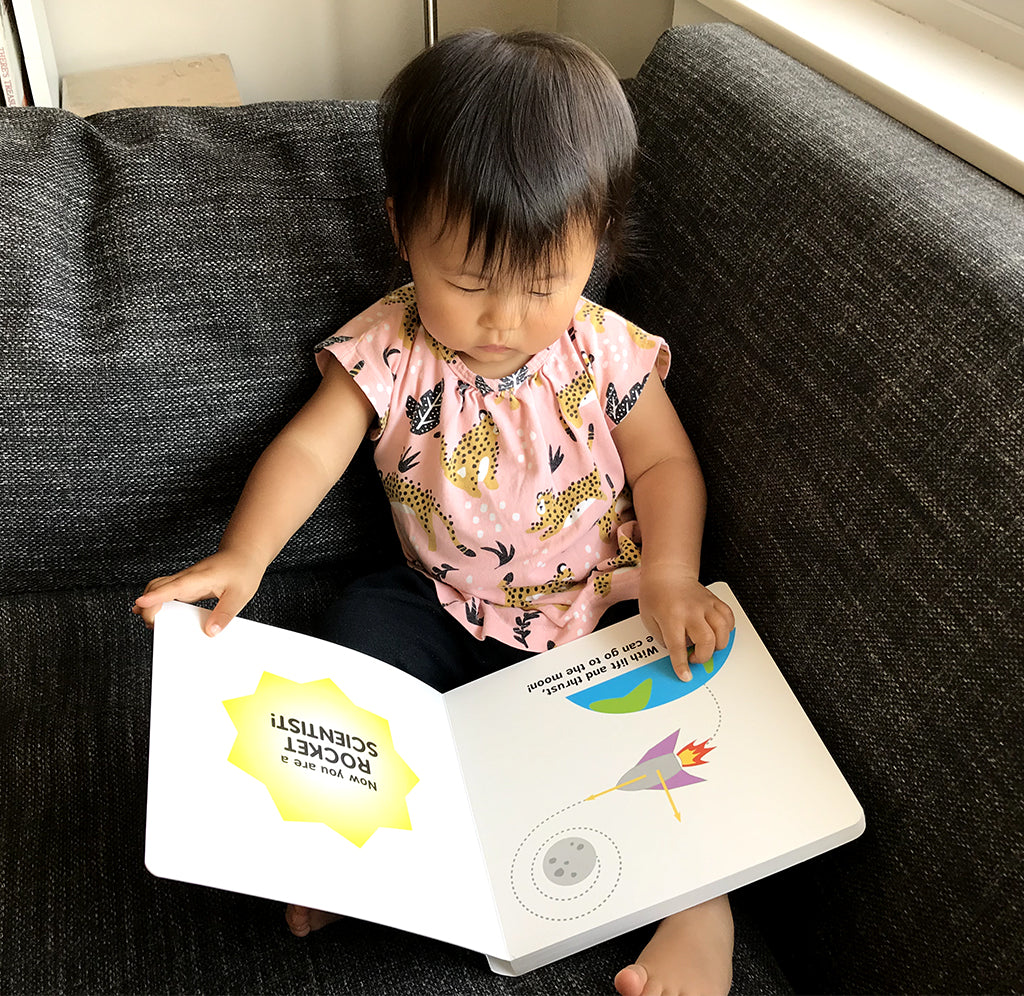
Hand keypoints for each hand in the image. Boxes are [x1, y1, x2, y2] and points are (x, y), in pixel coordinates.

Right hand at [132, 549, 264, 635]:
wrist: (244, 553)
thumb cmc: (242, 569)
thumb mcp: (240, 595)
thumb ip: (224, 614)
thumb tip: (210, 632)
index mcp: (199, 578)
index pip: (173, 587)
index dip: (156, 596)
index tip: (140, 603)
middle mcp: (188, 577)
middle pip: (158, 586)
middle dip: (148, 604)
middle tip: (151, 625)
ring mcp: (186, 579)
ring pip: (159, 587)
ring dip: (150, 602)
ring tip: (149, 621)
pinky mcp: (188, 583)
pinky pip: (168, 591)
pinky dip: (158, 600)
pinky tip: (156, 611)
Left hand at [638, 568, 734, 681]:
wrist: (667, 573)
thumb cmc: (655, 594)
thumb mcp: (648, 619)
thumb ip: (662, 638)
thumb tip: (678, 654)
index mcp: (671, 616)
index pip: (678, 646)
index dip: (682, 664)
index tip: (685, 675)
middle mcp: (691, 611)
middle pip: (706, 640)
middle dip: (702, 657)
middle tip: (694, 658)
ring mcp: (705, 605)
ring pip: (722, 630)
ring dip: (717, 645)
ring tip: (706, 647)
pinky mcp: (714, 601)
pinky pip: (729, 618)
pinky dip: (727, 630)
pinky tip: (717, 633)